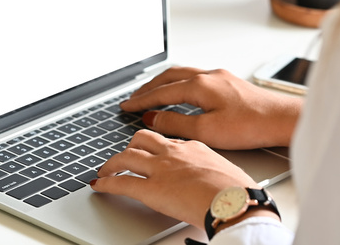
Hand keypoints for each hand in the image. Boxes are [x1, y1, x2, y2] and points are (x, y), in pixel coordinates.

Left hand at [90, 129, 258, 227]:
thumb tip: (215, 183)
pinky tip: (99, 186)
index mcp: (194, 147)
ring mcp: (161, 169)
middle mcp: (174, 153)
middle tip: (125, 154)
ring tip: (105, 169)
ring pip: (127, 157)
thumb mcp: (228, 172)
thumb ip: (213, 173)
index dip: (157, 146)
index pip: (169, 141)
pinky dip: (106, 184)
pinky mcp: (151, 190)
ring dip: (112, 163)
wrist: (237, 201)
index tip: (152, 149)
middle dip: (131, 145)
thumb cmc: (239, 191)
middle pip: (143, 138)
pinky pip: (122, 183)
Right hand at [121, 66, 301, 149]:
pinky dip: (179, 83)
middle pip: (168, 77)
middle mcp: (208, 75)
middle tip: (133, 99)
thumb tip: (154, 119)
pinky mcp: (229, 82)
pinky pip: (195, 77)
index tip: (126, 106)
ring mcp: (220, 76)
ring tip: (150, 93)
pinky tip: (180, 92)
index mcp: (200, 85)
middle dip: (148, 88)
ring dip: (163, 83)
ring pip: (182, 74)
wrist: (282, 119)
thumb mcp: (207, 131)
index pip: (161, 92)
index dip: (141, 101)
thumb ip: (176, 124)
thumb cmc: (252, 125)